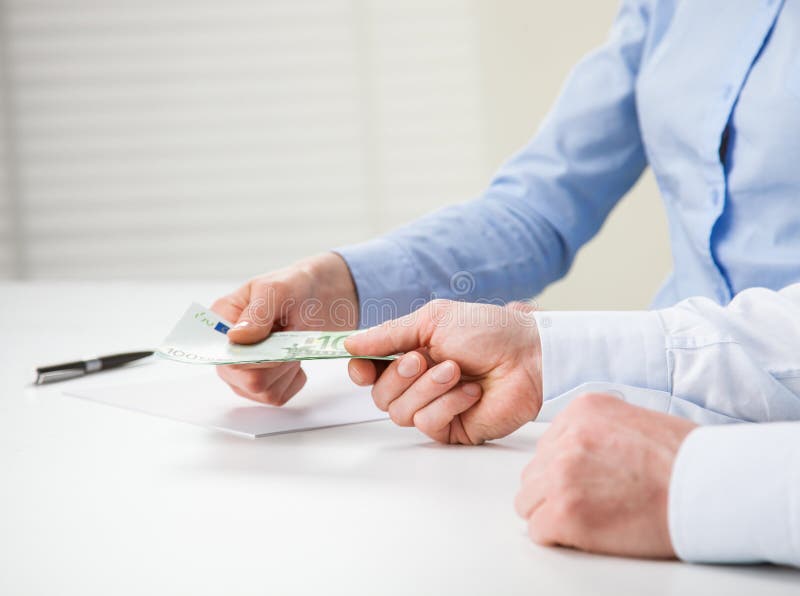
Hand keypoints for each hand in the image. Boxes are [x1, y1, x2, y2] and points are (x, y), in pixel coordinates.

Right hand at [212, 252, 357, 404]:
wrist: (321, 296)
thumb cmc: (295, 287)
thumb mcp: (277, 289)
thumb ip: (257, 313)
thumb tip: (236, 337)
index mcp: (220, 321)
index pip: (224, 357)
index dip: (251, 357)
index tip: (273, 340)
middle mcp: (226, 351)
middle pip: (247, 380)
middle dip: (278, 361)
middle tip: (289, 336)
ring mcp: (241, 372)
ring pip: (263, 391)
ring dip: (287, 369)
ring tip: (291, 344)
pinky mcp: (262, 385)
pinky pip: (277, 397)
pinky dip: (293, 378)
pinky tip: (294, 358)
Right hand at [344, 299, 541, 444]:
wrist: (529, 356)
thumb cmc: (490, 331)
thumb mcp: (433, 320)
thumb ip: (389, 334)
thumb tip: (351, 344)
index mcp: (412, 352)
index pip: (370, 371)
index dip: (362, 371)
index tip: (362, 368)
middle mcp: (420, 382)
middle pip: (380, 395)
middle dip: (399, 376)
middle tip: (423, 359)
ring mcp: (435, 406)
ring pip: (400, 412)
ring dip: (427, 388)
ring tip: (455, 371)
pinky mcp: (452, 428)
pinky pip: (428, 423)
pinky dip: (448, 404)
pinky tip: (470, 392)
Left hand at [515, 393, 696, 557]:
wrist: (709, 487)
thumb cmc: (686, 459)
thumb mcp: (633, 421)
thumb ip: (595, 432)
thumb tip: (578, 454)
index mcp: (581, 411)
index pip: (547, 445)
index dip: (565, 469)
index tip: (587, 481)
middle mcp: (566, 438)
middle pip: (534, 473)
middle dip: (555, 491)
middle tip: (590, 503)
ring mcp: (562, 474)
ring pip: (528, 502)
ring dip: (553, 513)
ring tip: (592, 518)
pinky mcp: (565, 512)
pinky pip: (538, 530)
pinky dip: (560, 537)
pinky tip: (589, 534)